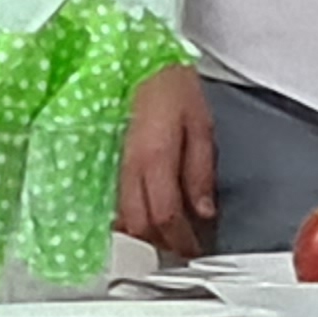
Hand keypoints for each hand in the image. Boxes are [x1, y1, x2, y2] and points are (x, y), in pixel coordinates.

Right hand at [116, 66, 216, 258]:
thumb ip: (201, 173)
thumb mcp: (202, 128)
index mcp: (156, 159)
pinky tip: (146, 221)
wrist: (142, 65)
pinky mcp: (112, 164)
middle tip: (183, 251)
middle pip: (141, 225)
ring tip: (168, 240)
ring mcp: (117, 167)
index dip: (181, 240)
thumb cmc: (175, 89)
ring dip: (145, 237)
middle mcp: (131, 168)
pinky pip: (117, 204)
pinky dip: (130, 220)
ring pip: (125, 219)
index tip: (195, 251)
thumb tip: (204, 211)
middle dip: (162, 245)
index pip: (167, 215)